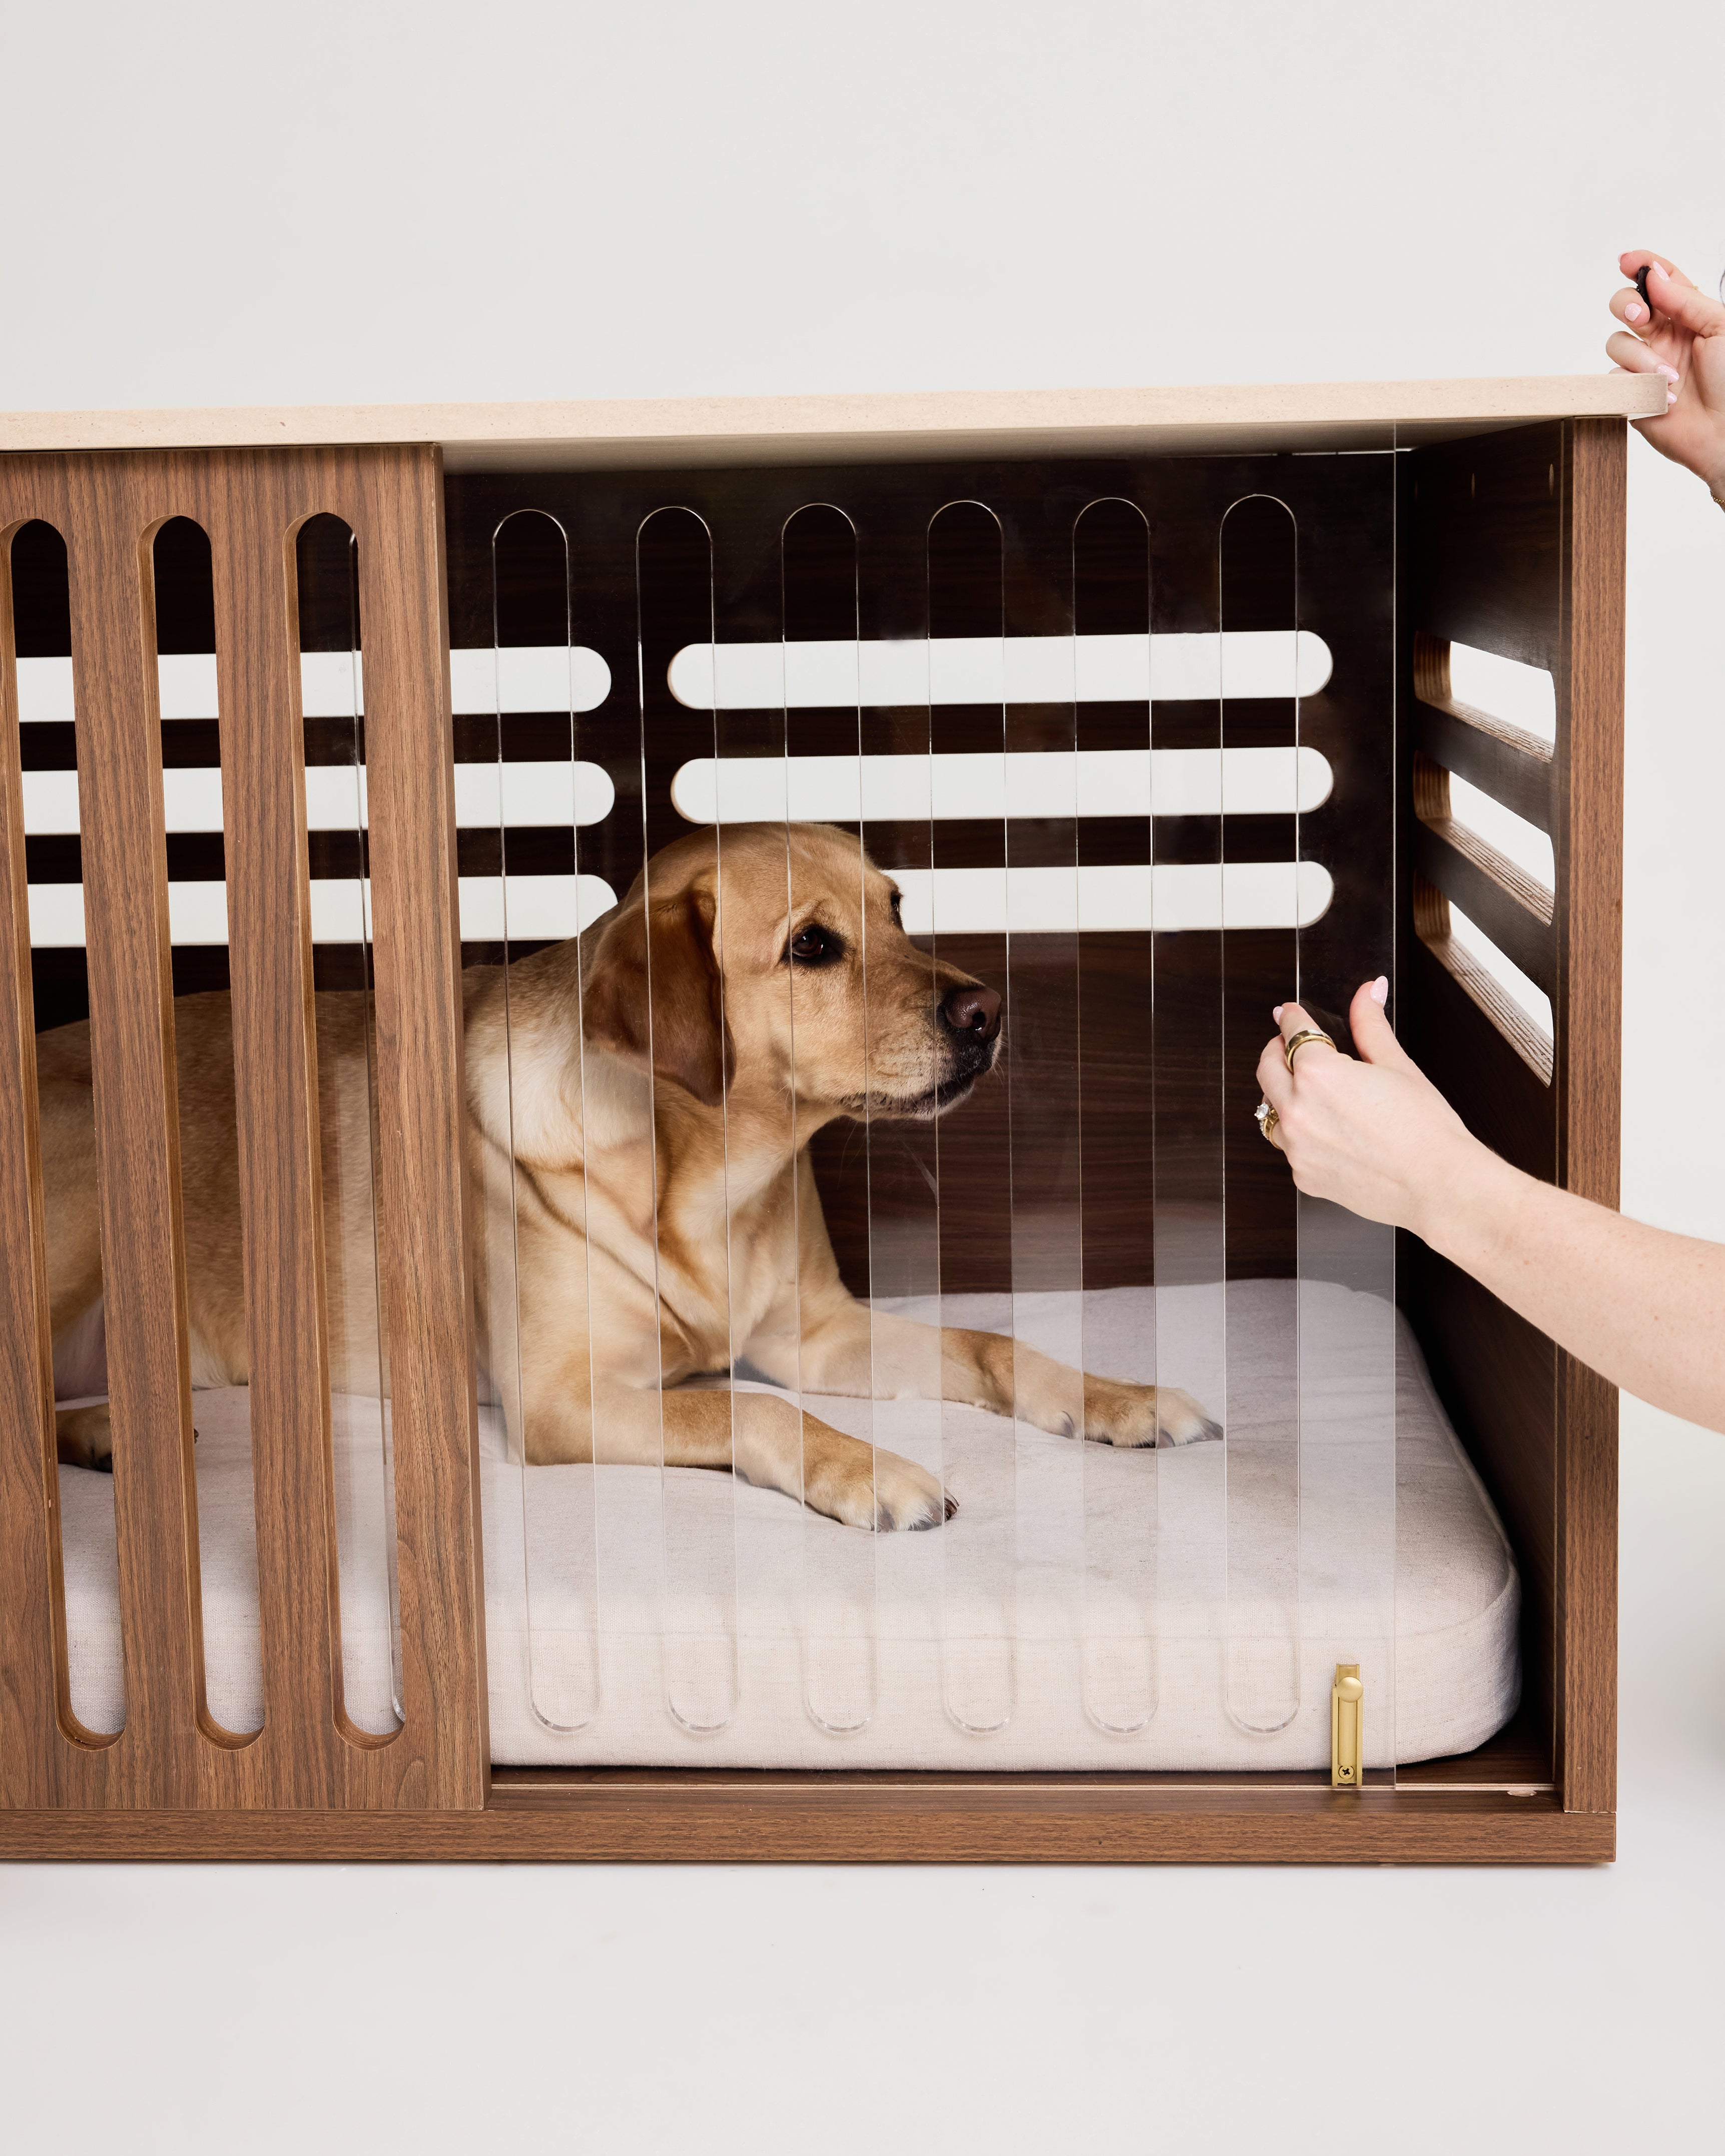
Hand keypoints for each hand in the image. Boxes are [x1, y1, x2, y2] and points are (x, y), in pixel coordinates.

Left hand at [1255, 980, 1486, 1237]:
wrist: (1439, 1186)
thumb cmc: (1425, 1130)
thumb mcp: (1396, 1065)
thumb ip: (1371, 1025)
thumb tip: (1369, 991)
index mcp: (1318, 1074)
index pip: (1292, 1032)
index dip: (1291, 1017)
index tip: (1289, 1014)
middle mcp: (1298, 1110)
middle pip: (1266, 1068)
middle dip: (1276, 1051)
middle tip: (1289, 1046)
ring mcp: (1296, 1147)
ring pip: (1271, 1111)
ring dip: (1283, 1096)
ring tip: (1311, 1093)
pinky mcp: (1303, 1175)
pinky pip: (1289, 1147)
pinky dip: (1301, 1135)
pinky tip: (1329, 1132)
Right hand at [1606, 252, 1724, 500]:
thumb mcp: (1720, 327)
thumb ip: (1686, 300)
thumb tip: (1655, 277)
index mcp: (1687, 316)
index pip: (1660, 281)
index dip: (1642, 266)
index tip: (1628, 260)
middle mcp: (1663, 336)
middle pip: (1627, 304)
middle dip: (1628, 303)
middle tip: (1641, 316)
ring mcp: (1644, 364)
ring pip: (1617, 341)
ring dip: (1642, 358)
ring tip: (1670, 377)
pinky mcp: (1630, 392)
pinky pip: (1614, 378)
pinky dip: (1637, 385)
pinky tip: (1662, 397)